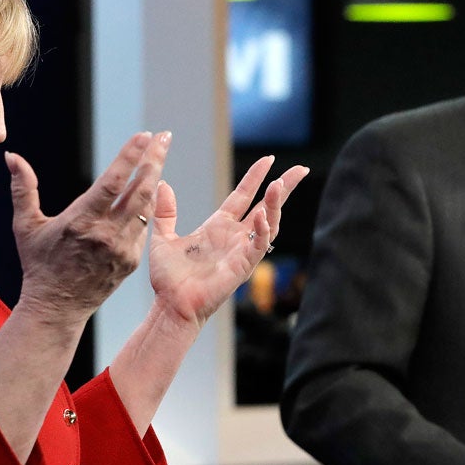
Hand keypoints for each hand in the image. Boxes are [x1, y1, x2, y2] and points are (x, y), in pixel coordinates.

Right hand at [5, 132, 169, 326]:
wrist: (57, 307)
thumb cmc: (38, 263)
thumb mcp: (26, 226)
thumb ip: (23, 189)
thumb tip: (12, 156)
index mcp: (81, 221)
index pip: (113, 183)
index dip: (130, 157)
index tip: (144, 136)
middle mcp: (106, 234)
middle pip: (139, 190)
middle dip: (154, 159)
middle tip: (164, 136)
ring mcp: (122, 249)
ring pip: (146, 207)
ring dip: (154, 179)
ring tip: (159, 154)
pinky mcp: (131, 260)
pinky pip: (143, 227)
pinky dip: (147, 206)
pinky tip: (149, 187)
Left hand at [148, 155, 308, 327]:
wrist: (171, 305)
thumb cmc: (169, 279)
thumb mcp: (163, 238)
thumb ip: (165, 212)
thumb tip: (162, 185)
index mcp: (218, 226)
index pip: (243, 195)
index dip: (255, 177)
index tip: (268, 159)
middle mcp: (234, 236)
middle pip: (266, 206)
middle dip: (284, 187)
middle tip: (302, 169)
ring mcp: (242, 251)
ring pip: (269, 222)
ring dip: (276, 204)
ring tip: (280, 184)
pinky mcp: (243, 266)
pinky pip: (260, 245)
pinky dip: (263, 230)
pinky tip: (262, 215)